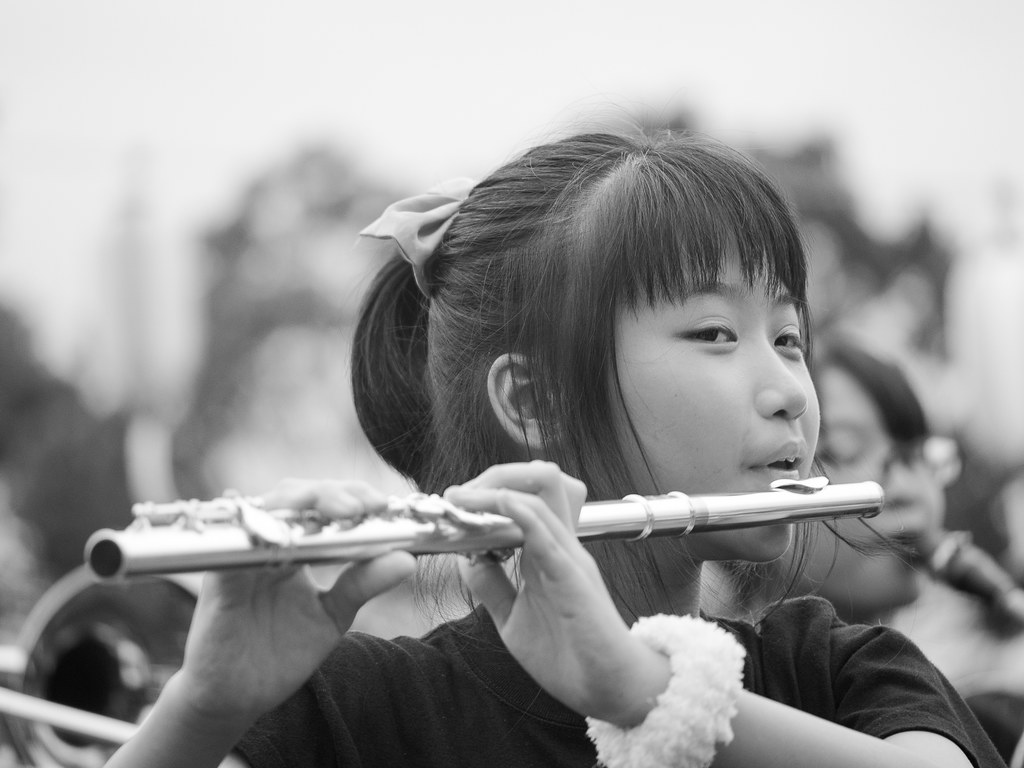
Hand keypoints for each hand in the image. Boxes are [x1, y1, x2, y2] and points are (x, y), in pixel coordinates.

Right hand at [174, 479, 415, 725]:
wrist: (238, 698)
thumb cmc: (281, 653)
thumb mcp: (333, 614)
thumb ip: (363, 583)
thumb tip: (407, 559)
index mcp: (295, 547)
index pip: (324, 504)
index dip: (352, 495)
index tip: (383, 505)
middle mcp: (268, 543)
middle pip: (297, 494)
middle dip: (333, 493)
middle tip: (363, 507)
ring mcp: (242, 556)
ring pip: (269, 508)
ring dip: (304, 501)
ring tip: (341, 511)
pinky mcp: (219, 578)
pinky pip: (238, 546)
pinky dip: (265, 533)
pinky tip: (293, 535)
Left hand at [446, 461, 669, 725]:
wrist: (610, 688)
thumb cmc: (570, 656)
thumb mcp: (514, 618)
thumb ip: (493, 587)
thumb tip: (465, 559)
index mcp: (548, 554)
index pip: (522, 502)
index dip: (485, 495)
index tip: (452, 503)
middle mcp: (561, 547)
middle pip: (535, 486)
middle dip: (491, 481)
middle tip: (455, 496)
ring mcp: (569, 558)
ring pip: (540, 500)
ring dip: (496, 492)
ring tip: (463, 498)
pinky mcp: (573, 576)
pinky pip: (548, 536)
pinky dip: (523, 514)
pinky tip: (502, 503)